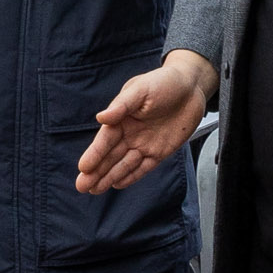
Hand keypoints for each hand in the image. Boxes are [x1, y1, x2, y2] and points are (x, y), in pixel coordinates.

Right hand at [80, 55, 213, 194]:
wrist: (191, 86)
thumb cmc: (163, 82)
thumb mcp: (140, 89)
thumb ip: (122, 105)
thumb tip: (101, 118)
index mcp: (121, 117)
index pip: (105, 139)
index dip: (95, 154)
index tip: (83, 168)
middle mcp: (130, 133)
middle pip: (110, 156)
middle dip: (96, 171)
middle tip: (81, 187)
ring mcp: (144, 143)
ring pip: (124, 164)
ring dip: (109, 177)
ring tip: (94, 190)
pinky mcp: (159, 151)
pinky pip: (143, 167)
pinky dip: (131, 176)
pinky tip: (117, 184)